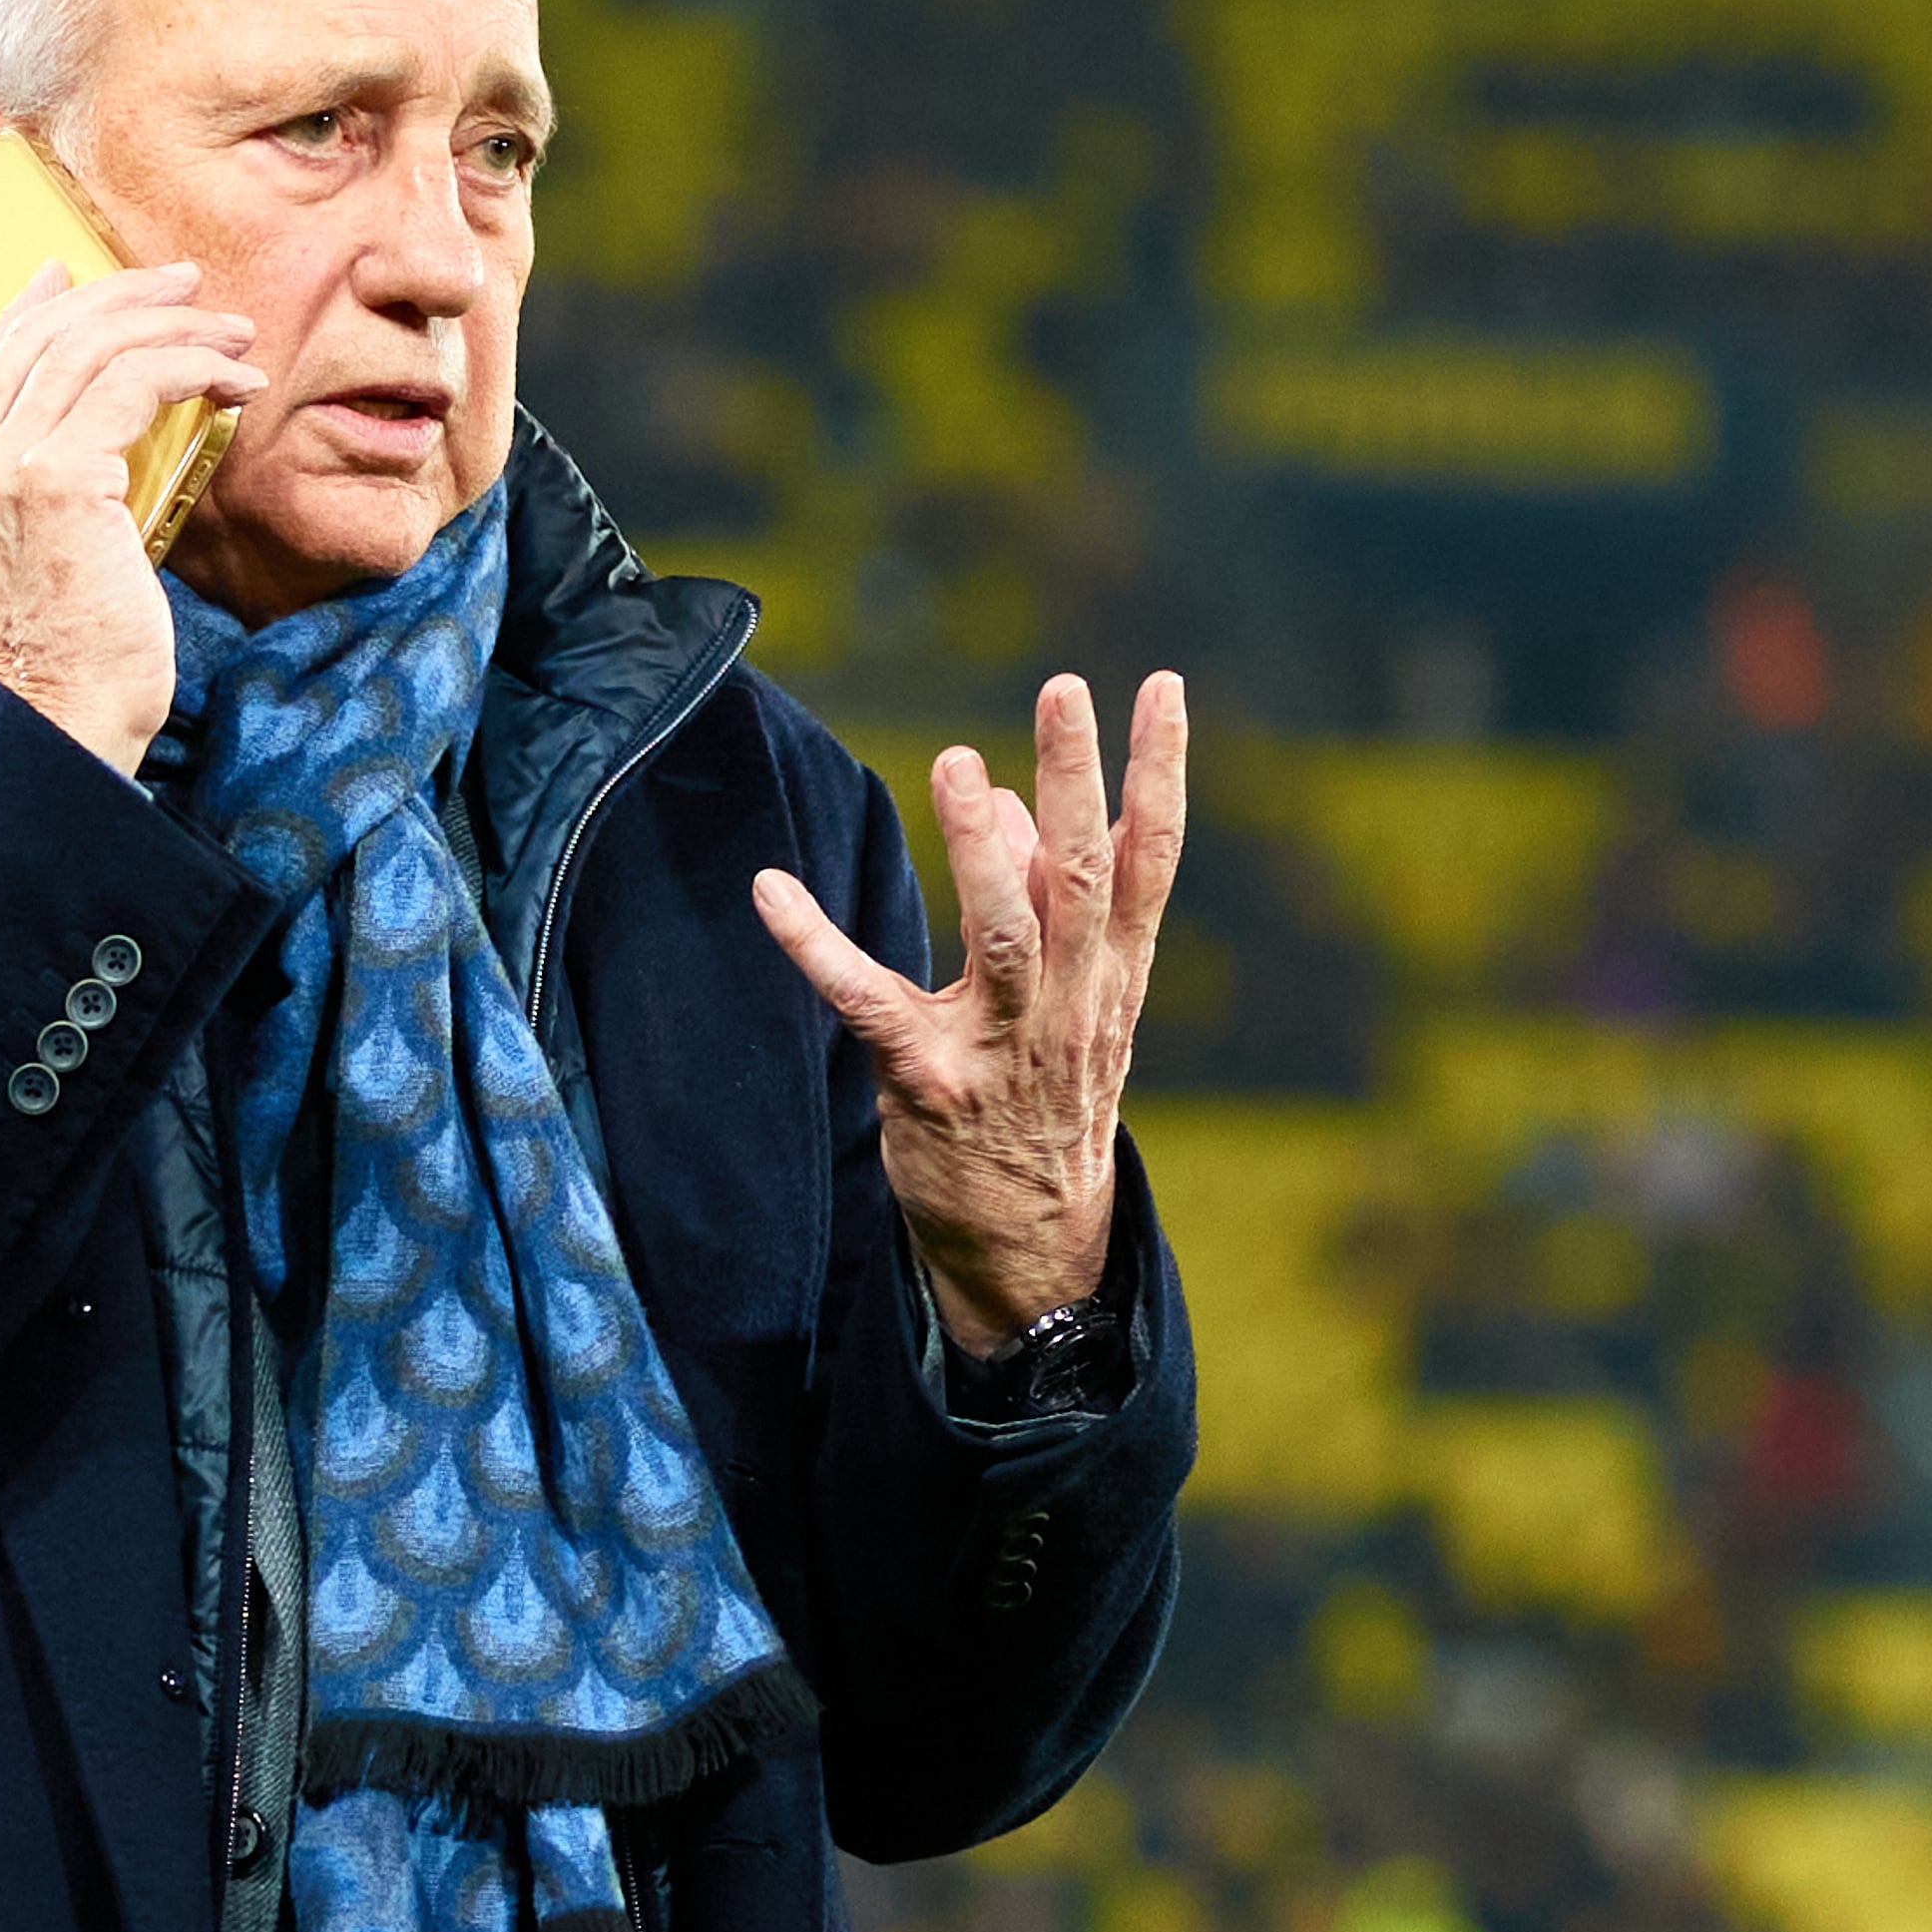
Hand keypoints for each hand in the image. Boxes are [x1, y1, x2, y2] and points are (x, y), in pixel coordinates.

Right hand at [0, 258, 266, 771]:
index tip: (77, 275)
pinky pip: (132, 383)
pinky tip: (234, 381)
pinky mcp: (57, 477)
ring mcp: (0, 466)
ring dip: (173, 327)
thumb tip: (109, 420)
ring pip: (89, 349)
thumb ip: (51, 485)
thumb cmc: (73, 654)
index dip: (30, 308)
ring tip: (232, 332)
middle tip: (185, 285)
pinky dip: (191, 366)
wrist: (64, 717)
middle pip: (37, 338)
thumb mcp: (45, 554)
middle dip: (119, 297)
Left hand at [753, 672, 1188, 1354]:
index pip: (1150, 858)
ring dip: (979, 848)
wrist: (1037, 1247)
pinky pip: (869, 1005)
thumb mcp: (1073, 1003)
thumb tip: (1002, 795)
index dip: (1160, 771)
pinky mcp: (929, 1084)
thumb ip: (1046, 900)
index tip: (1160, 684)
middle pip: (1084, 877)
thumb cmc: (1047, 1099)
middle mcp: (1072, 1003)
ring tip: (956, 764)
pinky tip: (771, 891)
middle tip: (1063, 689)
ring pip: (1003, 934)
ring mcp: (1003, 1046)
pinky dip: (816, 946)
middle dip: (1076, 779)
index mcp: (1114, 974)